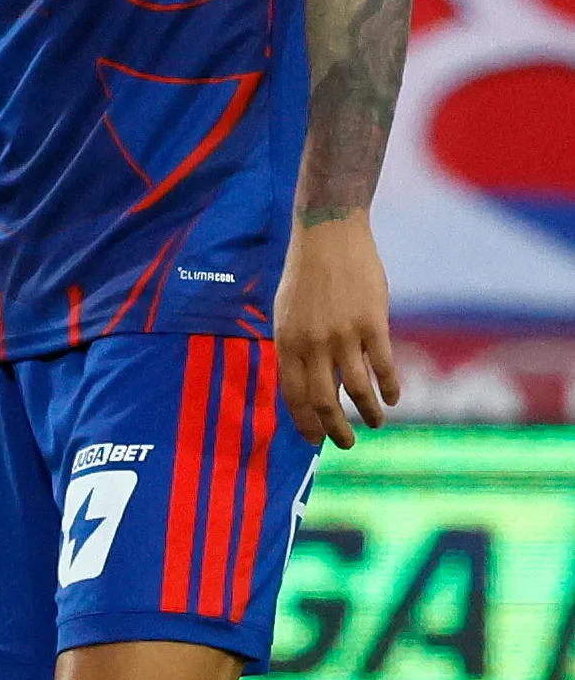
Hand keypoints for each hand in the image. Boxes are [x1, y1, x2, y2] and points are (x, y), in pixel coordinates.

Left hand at [272, 214, 400, 450]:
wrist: (328, 236)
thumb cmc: (306, 275)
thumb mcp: (287, 313)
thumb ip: (295, 348)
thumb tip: (306, 383)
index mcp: (286, 341)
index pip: (293, 395)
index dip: (305, 422)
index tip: (314, 441)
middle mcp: (312, 343)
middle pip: (323, 400)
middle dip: (335, 429)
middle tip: (346, 444)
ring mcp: (343, 335)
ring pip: (357, 389)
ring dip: (368, 412)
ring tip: (375, 423)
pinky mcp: (373, 324)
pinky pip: (383, 367)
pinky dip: (389, 388)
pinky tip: (393, 399)